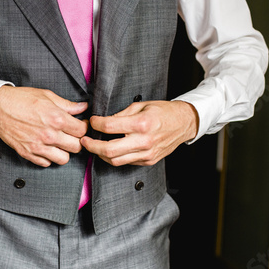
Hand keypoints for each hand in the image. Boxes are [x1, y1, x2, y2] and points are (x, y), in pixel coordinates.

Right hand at [0, 86, 88, 166]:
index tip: (80, 125)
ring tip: (59, 143)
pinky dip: (48, 157)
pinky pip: (46, 163)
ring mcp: (38, 146)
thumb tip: (83, 107)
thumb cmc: (21, 99)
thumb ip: (67, 105)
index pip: (82, 131)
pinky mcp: (28, 153)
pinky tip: (46, 147)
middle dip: (76, 140)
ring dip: (64, 151)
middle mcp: (49, 135)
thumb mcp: (47, 96)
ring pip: (63, 159)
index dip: (84, 127)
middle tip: (71, 135)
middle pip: (76, 147)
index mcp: (57, 118)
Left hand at [80, 100, 198, 165]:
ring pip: (115, 161)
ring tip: (94, 146)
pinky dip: (115, 157)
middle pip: (109, 150)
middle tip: (84, 140)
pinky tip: (110, 150)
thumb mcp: (141, 105)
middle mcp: (144, 141)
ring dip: (101, 155)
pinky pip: (126, 162)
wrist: (184, 123)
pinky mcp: (148, 161)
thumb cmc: (163, 112)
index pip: (110, 126)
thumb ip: (121, 114)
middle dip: (92, 146)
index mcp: (141, 124)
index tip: (91, 121)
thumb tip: (104, 121)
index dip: (96, 124)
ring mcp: (147, 153)